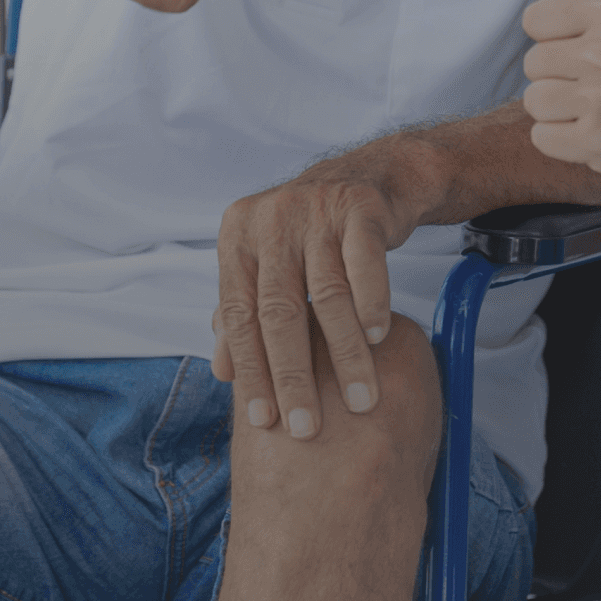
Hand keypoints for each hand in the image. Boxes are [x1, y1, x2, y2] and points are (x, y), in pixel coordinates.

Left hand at [212, 154, 412, 436]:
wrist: (370, 174)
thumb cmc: (312, 231)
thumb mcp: (268, 263)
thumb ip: (243, 311)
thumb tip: (222, 372)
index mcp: (238, 236)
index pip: (240, 316)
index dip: (252, 371)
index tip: (265, 421)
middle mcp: (271, 219)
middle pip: (278, 312)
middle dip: (293, 376)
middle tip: (308, 426)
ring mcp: (315, 210)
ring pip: (327, 295)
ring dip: (345, 353)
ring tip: (360, 397)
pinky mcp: (359, 206)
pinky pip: (365, 264)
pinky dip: (371, 304)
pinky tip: (377, 339)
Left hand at [523, 0, 600, 184]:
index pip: (535, 19)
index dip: (557, 35)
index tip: (590, 48)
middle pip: (533, 62)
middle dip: (560, 75)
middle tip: (600, 83)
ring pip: (534, 100)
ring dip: (558, 108)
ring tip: (598, 107)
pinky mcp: (594, 140)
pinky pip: (542, 136)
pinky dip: (562, 140)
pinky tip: (596, 132)